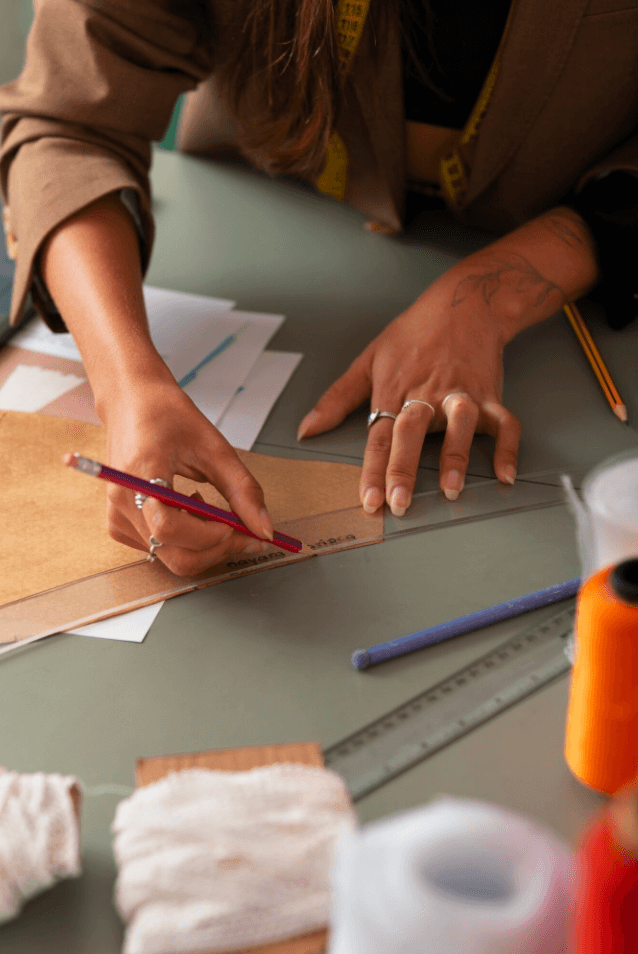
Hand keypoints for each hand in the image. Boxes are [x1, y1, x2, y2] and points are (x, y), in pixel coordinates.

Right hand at [102, 380, 273, 575]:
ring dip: (203, 543)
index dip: (209, 536)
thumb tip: (264, 529)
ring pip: (170, 557)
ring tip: (207, 507)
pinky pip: (159, 550)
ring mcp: (117, 516)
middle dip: (216, 549)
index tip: (238, 526)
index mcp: (141, 474)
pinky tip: (187, 510)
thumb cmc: (169, 417)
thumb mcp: (214, 448)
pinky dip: (185, 540)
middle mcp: (122, 501)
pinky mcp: (118, 525)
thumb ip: (243, 490)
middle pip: (174, 556)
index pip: (170, 528)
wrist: (132, 403)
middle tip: (243, 531)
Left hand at [297, 247, 567, 513]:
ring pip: (459, 426)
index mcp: (394, 391)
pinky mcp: (491, 394)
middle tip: (399, 502)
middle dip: (404, 468)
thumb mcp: (368, 360)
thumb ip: (337, 399)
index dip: (372, 470)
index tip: (369, 500)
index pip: (378, 436)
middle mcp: (427, 395)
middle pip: (411, 433)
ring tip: (451, 489)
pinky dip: (508, 449)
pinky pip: (504, 424)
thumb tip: (306, 430)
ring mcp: (461, 394)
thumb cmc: (413, 335)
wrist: (464, 304)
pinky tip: (505, 475)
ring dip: (456, 457)